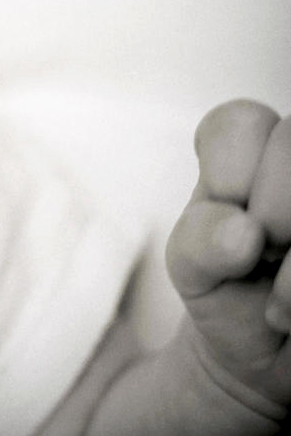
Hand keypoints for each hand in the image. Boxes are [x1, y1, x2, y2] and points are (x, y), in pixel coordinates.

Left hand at [165, 99, 290, 416]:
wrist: (265, 351)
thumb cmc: (227, 287)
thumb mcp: (192, 265)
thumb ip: (199, 241)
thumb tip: (243, 231)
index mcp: (253, 151)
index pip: (241, 122)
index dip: (228, 172)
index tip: (225, 211)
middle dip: (272, 210)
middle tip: (262, 253)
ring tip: (280, 290)